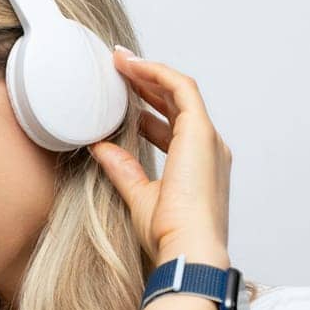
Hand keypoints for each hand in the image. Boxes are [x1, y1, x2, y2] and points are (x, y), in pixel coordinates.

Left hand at [86, 47, 232, 266]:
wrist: (188, 249)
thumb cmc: (170, 235)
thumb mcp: (139, 197)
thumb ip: (123, 170)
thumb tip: (101, 148)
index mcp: (198, 166)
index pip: (172, 126)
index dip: (147, 108)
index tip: (122, 98)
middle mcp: (208, 149)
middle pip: (177, 103)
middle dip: (148, 82)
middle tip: (119, 68)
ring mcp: (207, 139)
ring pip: (179, 90)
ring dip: (150, 72)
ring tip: (120, 61)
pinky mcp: (200, 132)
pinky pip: (180, 88)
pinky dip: (157, 73)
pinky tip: (132, 65)